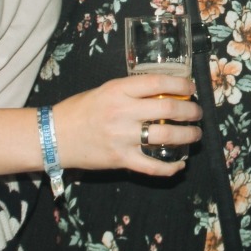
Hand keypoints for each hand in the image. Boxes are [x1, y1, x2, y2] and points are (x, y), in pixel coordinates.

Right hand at [53, 74, 202, 175]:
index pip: (158, 83)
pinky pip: (151, 166)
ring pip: (165, 136)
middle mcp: (122, 111)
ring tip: (195, 134)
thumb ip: (131, 91)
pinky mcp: (120, 159)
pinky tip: (179, 165)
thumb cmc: (80, 110)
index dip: (181, 84)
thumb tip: (164, 91)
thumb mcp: (105, 90)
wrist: (53, 136)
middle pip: (168, 108)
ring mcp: (122, 137)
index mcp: (118, 90)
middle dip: (190, 111)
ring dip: (187, 136)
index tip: (191, 87)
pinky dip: (169, 167)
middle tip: (197, 113)